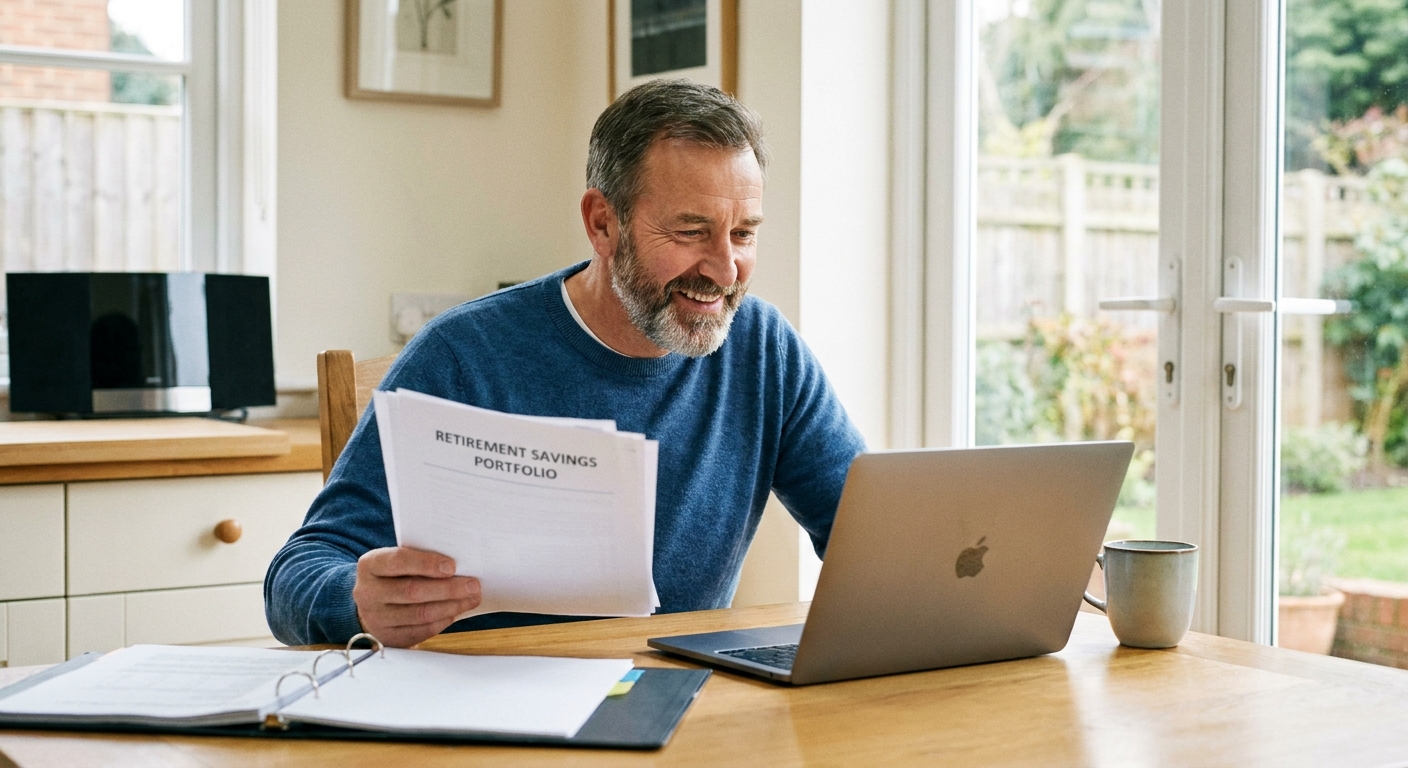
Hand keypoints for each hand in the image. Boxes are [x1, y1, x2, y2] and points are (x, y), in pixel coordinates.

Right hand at [352, 547, 480, 647]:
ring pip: (419, 614)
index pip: (398, 561)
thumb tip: (458, 566)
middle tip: (473, 585)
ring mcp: (375, 619)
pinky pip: (420, 631)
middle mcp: (367, 593)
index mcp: (370, 565)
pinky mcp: (387, 638)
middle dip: (447, 588)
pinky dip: (442, 621)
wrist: (370, 603)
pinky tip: (455, 612)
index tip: (452, 566)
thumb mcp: (396, 562)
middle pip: (412, 591)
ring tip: (471, 598)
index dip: (427, 564)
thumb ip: (419, 560)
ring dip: (451, 606)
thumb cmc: (392, 576)